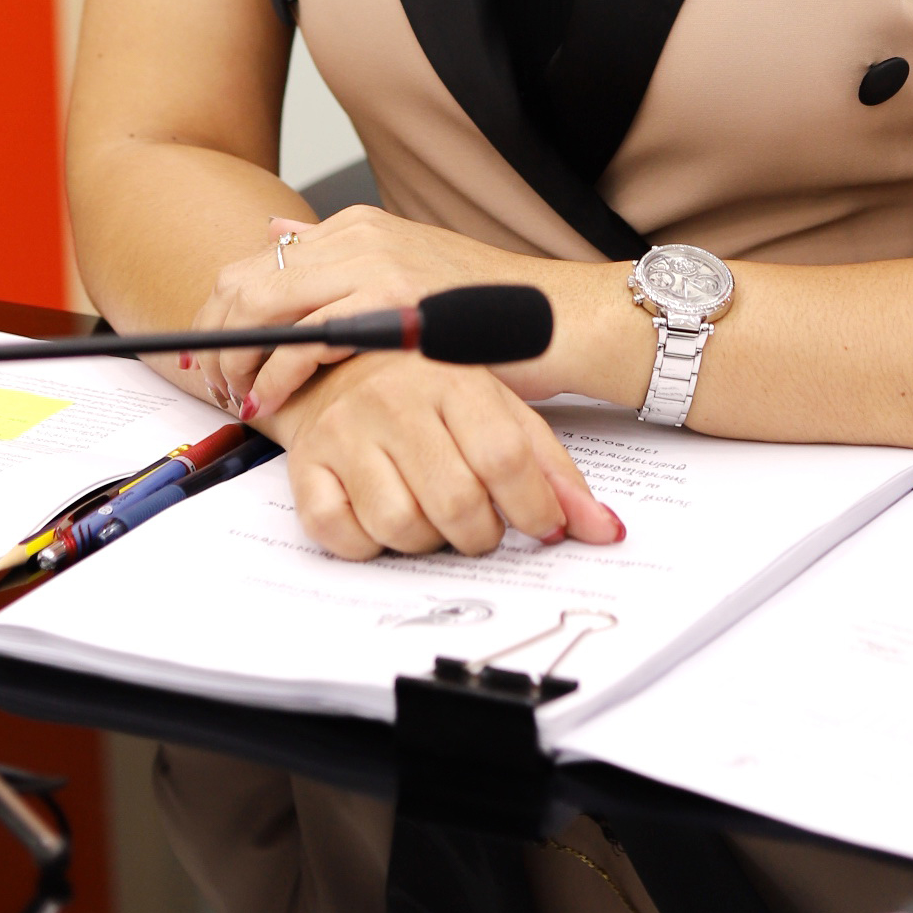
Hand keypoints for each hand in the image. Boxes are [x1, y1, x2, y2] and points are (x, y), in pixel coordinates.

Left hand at [198, 205, 628, 420]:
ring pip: (263, 306)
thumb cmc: (487, 314)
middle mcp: (359, 235)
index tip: (210, 362)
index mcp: (357, 228)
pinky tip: (275, 401)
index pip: (254, 262)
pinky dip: (277, 374)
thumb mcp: (405, 273)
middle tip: (214, 388)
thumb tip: (273, 232)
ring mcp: (376, 264)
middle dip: (215, 340)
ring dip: (238, 362)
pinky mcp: (393, 302)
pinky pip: (306, 339)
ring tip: (240, 401)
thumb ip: (337, 257)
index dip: (219, 316)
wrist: (558, 321)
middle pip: (245, 280)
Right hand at [265, 351, 627, 560]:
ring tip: (432, 517)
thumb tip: (607, 531)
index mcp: (451, 376)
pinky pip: (342, 536)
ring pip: (401, 526)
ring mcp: (344, 431)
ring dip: (427, 542)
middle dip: (481, 534)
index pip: (504, 456)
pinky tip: (382, 519)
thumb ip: (551, 469)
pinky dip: (369, 545)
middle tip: (482, 525)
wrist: (334, 366)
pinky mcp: (306, 465)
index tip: (542, 526)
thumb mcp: (498, 410)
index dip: (533, 508)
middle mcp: (394, 399)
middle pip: (456, 501)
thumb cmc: (428, 394)